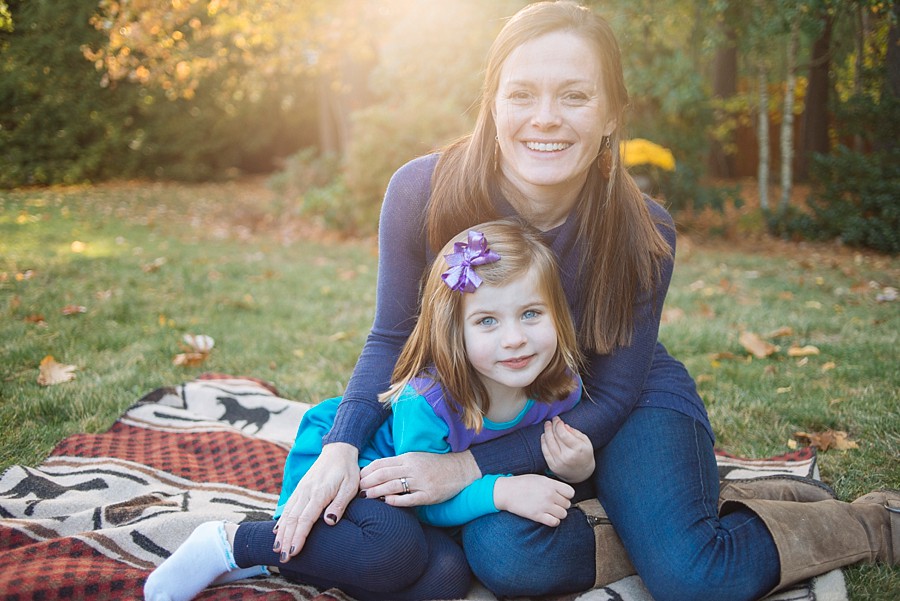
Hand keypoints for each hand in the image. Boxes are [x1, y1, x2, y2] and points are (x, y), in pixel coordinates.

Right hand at [274, 442, 358, 560]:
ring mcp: (301, 490)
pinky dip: (281, 520)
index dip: (299, 537)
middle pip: (293, 519)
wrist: (338, 451)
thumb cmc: (347, 471)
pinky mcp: (300, 489)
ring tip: (277, 549)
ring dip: (282, 533)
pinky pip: (288, 506)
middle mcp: (306, 492)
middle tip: (283, 558)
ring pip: (287, 514)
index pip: (306, 519)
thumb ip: (339, 504)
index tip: (294, 551)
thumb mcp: (350, 486)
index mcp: (319, 493)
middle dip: (287, 540)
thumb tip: (329, 522)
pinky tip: (277, 531)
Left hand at [359, 451, 480, 506]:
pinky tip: (387, 502)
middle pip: (384, 474)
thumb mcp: (416, 459)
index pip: (382, 463)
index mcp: (408, 458)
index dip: (367, 470)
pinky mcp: (429, 495)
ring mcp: (421, 482)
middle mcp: (413, 468)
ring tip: (367, 496)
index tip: (357, 477)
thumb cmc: (435, 465)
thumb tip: (377, 472)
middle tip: (357, 488)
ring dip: (377, 491)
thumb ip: (399, 464)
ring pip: (394, 486)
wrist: (460, 469)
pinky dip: (396, 501)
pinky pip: (409, 499)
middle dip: (368, 481)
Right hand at [493, 474, 573, 526]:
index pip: (570, 492)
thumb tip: (563, 491)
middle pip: (567, 504)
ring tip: (551, 511)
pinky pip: (554, 522)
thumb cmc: (522, 483)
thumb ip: (552, 484)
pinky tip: (548, 517)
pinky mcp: (538, 516)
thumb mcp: (539, 478)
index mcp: (550, 484)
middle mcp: (549, 495)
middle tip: (554, 504)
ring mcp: (544, 506)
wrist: (507, 491)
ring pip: (563, 514)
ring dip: (558, 514)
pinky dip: (553, 521)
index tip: (561, 496)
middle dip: (562, 505)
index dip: (567, 495)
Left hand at [541, 416, 595, 482]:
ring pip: (548, 443)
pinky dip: (543, 442)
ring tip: (547, 425)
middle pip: (554, 437)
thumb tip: (563, 425)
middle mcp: (567, 456)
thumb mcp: (585, 441)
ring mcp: (559, 462)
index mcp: (577, 448)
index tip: (558, 420)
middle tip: (551, 420)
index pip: (563, 433)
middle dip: (551, 426)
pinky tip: (544, 435)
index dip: (558, 424)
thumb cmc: (584, 454)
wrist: (582, 473)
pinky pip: (545, 451)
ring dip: (546, 432)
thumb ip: (574, 432)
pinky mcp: (553, 466)